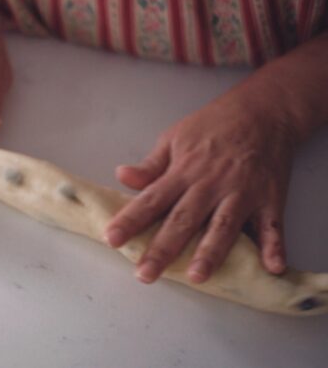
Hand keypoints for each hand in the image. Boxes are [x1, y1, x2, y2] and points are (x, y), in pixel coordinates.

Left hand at [104, 94, 295, 283]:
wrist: (263, 111)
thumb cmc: (213, 125)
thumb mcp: (175, 137)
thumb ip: (151, 165)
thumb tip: (122, 176)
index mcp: (183, 171)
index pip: (151, 200)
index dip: (130, 220)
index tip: (111, 239)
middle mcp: (210, 185)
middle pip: (183, 221)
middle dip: (163, 249)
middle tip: (145, 275)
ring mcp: (241, 193)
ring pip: (223, 226)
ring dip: (211, 252)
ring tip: (196, 276)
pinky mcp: (270, 199)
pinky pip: (273, 226)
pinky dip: (275, 246)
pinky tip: (272, 267)